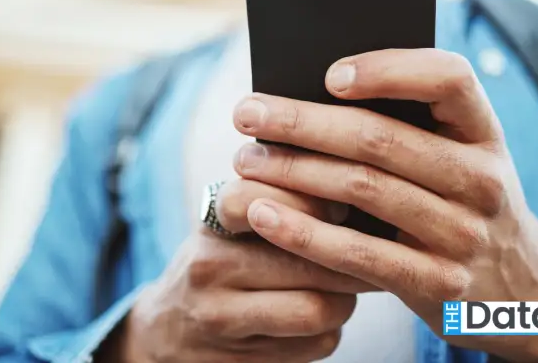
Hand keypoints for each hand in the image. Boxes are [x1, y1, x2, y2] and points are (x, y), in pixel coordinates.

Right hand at [112, 180, 373, 362]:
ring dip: (345, 301)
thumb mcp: (230, 223)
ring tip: (345, 289)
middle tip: (372, 253)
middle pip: (307, 260)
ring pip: (317, 309)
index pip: (269, 198)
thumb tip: (350, 192)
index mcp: (212, 221)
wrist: (166, 330)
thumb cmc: (218, 262)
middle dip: (351, 259)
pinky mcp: (240, 361)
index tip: (343, 207)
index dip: (318, 203)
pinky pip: (314, 346)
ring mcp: (221, 318)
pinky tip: (319, 321)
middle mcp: (210, 266)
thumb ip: (277, 198)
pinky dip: (330, 333)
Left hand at [230, 49, 537, 362]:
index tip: (328, 73)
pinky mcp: (438, 283)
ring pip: (363, 189)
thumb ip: (410, 129)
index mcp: (484, 133)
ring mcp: (464, 234)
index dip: (388, 69)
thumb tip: (312, 95)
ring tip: (246, 161)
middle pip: (382, 138)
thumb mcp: (460, 159)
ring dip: (294, 171)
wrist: (520, 290)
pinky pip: (359, 254)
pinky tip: (263, 216)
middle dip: (303, 121)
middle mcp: (482, 179)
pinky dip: (304, 233)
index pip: (450, 78)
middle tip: (247, 113)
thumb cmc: (464, 204)